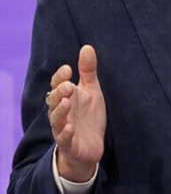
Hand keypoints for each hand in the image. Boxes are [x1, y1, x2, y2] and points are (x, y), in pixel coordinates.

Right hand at [48, 45, 106, 181]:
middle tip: (69, 85)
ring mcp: (63, 128)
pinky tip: (70, 127)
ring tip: (67, 102)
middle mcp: (62, 112)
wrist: (91, 147)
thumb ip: (88, 71)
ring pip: (56, 119)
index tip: (69, 69)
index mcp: (66, 98)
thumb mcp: (92, 91)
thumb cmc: (89, 117)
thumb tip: (87, 47)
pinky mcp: (69, 144)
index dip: (60, 77)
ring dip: (60, 111)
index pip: (57, 85)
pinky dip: (65, 133)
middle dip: (60, 93)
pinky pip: (64, 139)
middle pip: (54, 101)